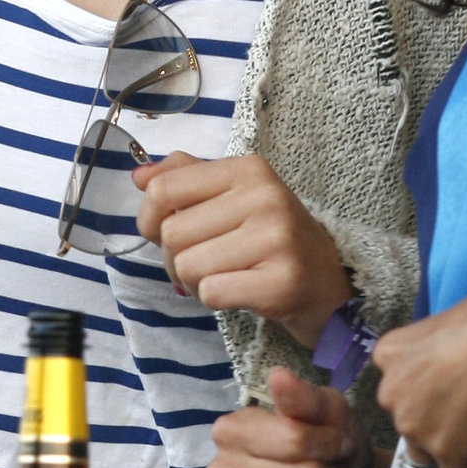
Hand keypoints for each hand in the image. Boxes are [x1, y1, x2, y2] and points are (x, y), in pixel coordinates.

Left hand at [133, 150, 351, 347]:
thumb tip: (139, 176)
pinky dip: (214, 298)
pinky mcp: (280, 281)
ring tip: (221, 276)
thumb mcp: (234, 195)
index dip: (150, 218)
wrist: (327, 283)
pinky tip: (237, 291)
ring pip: (188, 265)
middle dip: (174, 257)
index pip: (164, 188)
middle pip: (172, 233)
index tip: (164, 232)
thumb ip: (184, 177)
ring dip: (194, 281)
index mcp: (247, 169)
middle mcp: (264, 196)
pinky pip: (211, 292)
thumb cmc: (271, 237)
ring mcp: (275, 238)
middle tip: (200, 263)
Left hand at [372, 284, 466, 467]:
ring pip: (426, 458)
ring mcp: (415, 424)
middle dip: (429, 429)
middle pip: (407, 419)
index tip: (438, 403)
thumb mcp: (448, 323)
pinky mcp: (446, 452)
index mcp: (388, 353)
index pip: (398, 383)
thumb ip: (442, 351)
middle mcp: (391, 391)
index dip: (419, 394)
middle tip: (458, 438)